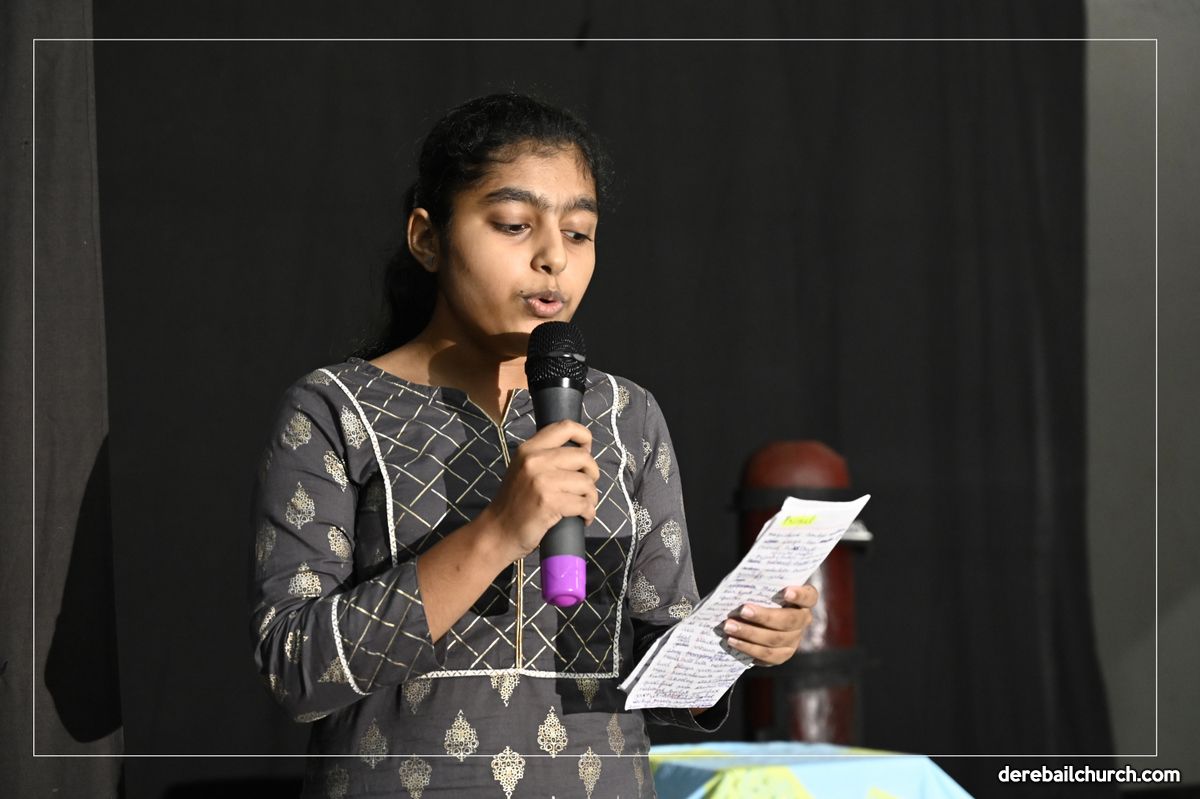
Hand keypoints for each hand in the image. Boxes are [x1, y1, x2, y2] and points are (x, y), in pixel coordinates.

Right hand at [483, 420, 599, 559]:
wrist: (497, 532)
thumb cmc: (514, 503)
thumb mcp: (523, 469)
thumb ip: (545, 457)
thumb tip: (581, 452)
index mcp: (529, 448)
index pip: (565, 427)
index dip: (583, 436)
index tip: (586, 450)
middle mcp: (535, 460)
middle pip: (583, 457)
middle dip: (592, 474)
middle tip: (585, 487)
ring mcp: (542, 481)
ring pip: (587, 482)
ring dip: (591, 497)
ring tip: (583, 505)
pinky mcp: (549, 502)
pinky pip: (584, 503)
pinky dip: (588, 513)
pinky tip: (583, 517)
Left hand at [721, 584, 818, 665]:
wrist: (754, 616)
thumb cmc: (759, 593)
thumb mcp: (762, 586)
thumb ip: (759, 585)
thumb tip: (741, 585)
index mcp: (804, 600)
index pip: (809, 596)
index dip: (800, 595)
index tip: (786, 591)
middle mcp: (803, 620)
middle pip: (789, 621)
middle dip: (764, 616)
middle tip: (743, 610)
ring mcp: (794, 639)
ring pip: (775, 640)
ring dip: (750, 634)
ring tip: (729, 627)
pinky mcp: (782, 654)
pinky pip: (767, 656)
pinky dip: (748, 648)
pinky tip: (733, 641)